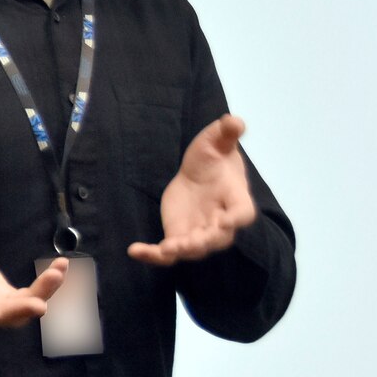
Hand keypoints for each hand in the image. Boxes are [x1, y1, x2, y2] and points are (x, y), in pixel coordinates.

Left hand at [128, 113, 256, 265]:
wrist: (199, 173)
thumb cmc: (213, 157)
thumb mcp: (216, 141)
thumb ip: (225, 132)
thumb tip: (233, 120)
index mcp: (237, 200)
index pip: (242, 214)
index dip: (235, 220)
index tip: (224, 221)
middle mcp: (221, 223)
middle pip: (217, 239)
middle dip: (204, 242)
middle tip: (188, 243)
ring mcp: (199, 232)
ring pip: (193, 249)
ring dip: (180, 251)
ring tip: (164, 250)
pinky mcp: (178, 235)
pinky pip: (167, 252)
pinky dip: (152, 255)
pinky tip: (134, 251)